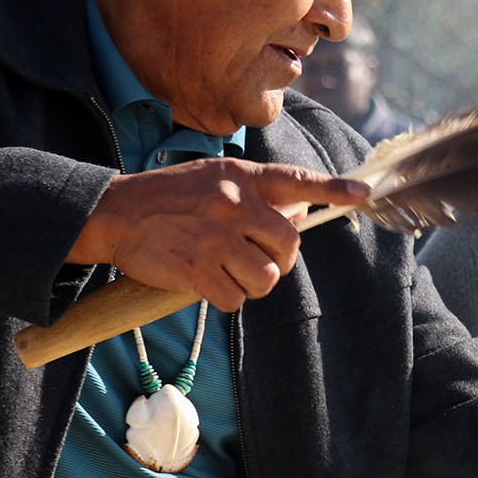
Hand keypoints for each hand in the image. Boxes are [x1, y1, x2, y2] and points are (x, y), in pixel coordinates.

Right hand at [67, 159, 368, 310]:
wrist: (113, 213)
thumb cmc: (167, 196)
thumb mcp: (214, 177)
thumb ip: (255, 193)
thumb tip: (300, 210)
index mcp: (241, 177)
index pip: (297, 181)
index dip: (334, 189)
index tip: (363, 193)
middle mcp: (234, 205)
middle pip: (288, 246)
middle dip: (279, 260)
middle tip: (255, 258)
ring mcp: (217, 239)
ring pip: (266, 278)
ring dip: (253, 283)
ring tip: (229, 271)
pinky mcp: (198, 271)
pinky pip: (236, 299)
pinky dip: (227, 298)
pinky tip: (208, 282)